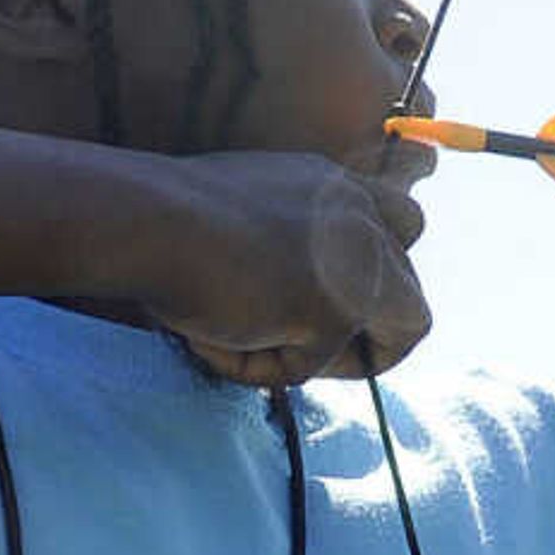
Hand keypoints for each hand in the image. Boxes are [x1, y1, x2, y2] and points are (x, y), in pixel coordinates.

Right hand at [142, 149, 433, 388]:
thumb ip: (285, 245)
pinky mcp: (333, 309)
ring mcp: (354, 260)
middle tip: (294, 341)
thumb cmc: (166, 217)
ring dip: (339, 356)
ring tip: (265, 349)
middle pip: (412, 287)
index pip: (402, 224)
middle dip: (367, 329)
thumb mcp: (245, 216)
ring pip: (404, 326)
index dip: (377, 274)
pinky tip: (216, 342)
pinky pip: (311, 367)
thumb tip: (290, 309)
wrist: (143, 219)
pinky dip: (262, 369)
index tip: (321, 298)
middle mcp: (357, 213)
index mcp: (333, 184)